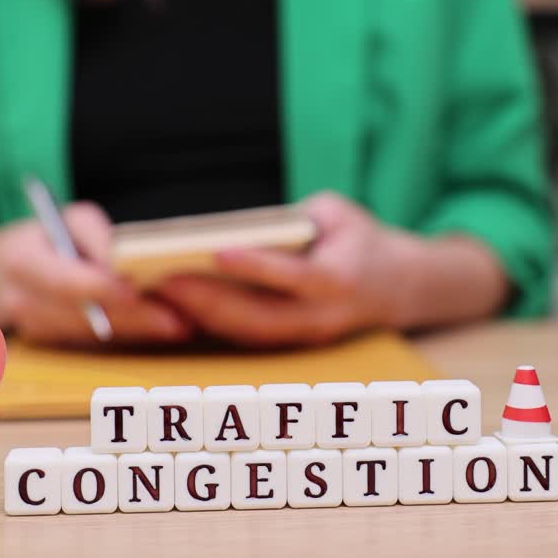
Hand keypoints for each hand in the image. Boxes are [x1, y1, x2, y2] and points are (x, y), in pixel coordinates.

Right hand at [0, 202, 192, 346]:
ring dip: (135, 331)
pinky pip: (89, 344)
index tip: (136, 290)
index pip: (63, 280)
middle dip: (132, 318)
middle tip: (176, 319)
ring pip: (89, 335)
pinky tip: (158, 330)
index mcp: (21, 260)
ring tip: (179, 325)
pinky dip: (125, 337)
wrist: (6, 269)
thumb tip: (126, 264)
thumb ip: (98, 239)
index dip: (100, 287)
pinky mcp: (47, 345)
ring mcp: (30, 328)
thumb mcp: (73, 221)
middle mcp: (19, 299)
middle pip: (81, 315)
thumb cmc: (51, 237)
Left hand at [155, 192, 417, 347]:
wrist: (398, 286)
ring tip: (159, 294)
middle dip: (209, 301)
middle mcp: (323, 317)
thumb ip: (294, 218)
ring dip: (202, 317)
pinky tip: (177, 307)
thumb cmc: (357, 238)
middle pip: (260, 317)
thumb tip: (238, 228)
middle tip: (163, 281)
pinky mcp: (291, 345)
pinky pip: (247, 337)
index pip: (294, 275)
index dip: (255, 265)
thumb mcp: (337, 213)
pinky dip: (211, 324)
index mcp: (340, 278)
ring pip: (248, 334)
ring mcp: (307, 337)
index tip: (215, 251)